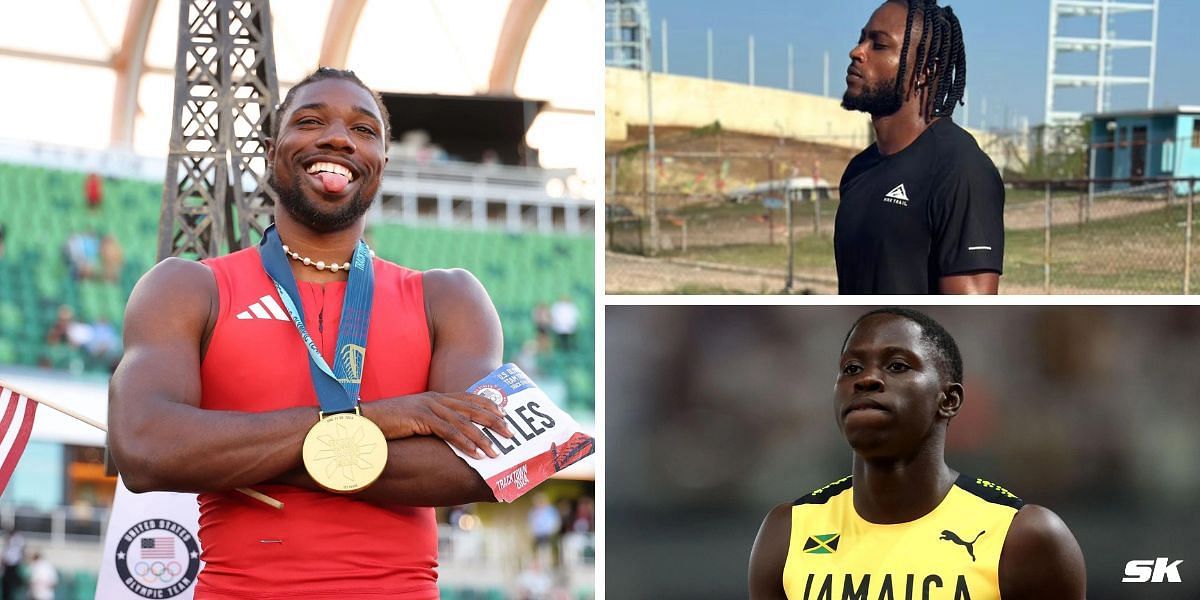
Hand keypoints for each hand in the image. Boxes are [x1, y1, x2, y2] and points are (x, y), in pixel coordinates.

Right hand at [377, 392, 512, 458]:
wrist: (363, 420)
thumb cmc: (387, 425)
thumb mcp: (413, 422)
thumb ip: (431, 425)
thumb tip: (446, 439)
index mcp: (435, 398)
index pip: (469, 399)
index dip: (488, 405)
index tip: (505, 414)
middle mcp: (435, 400)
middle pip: (472, 408)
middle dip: (494, 421)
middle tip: (510, 433)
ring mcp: (428, 407)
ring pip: (464, 422)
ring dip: (483, 437)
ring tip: (497, 451)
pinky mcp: (420, 418)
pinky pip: (449, 431)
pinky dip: (465, 443)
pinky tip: (476, 453)